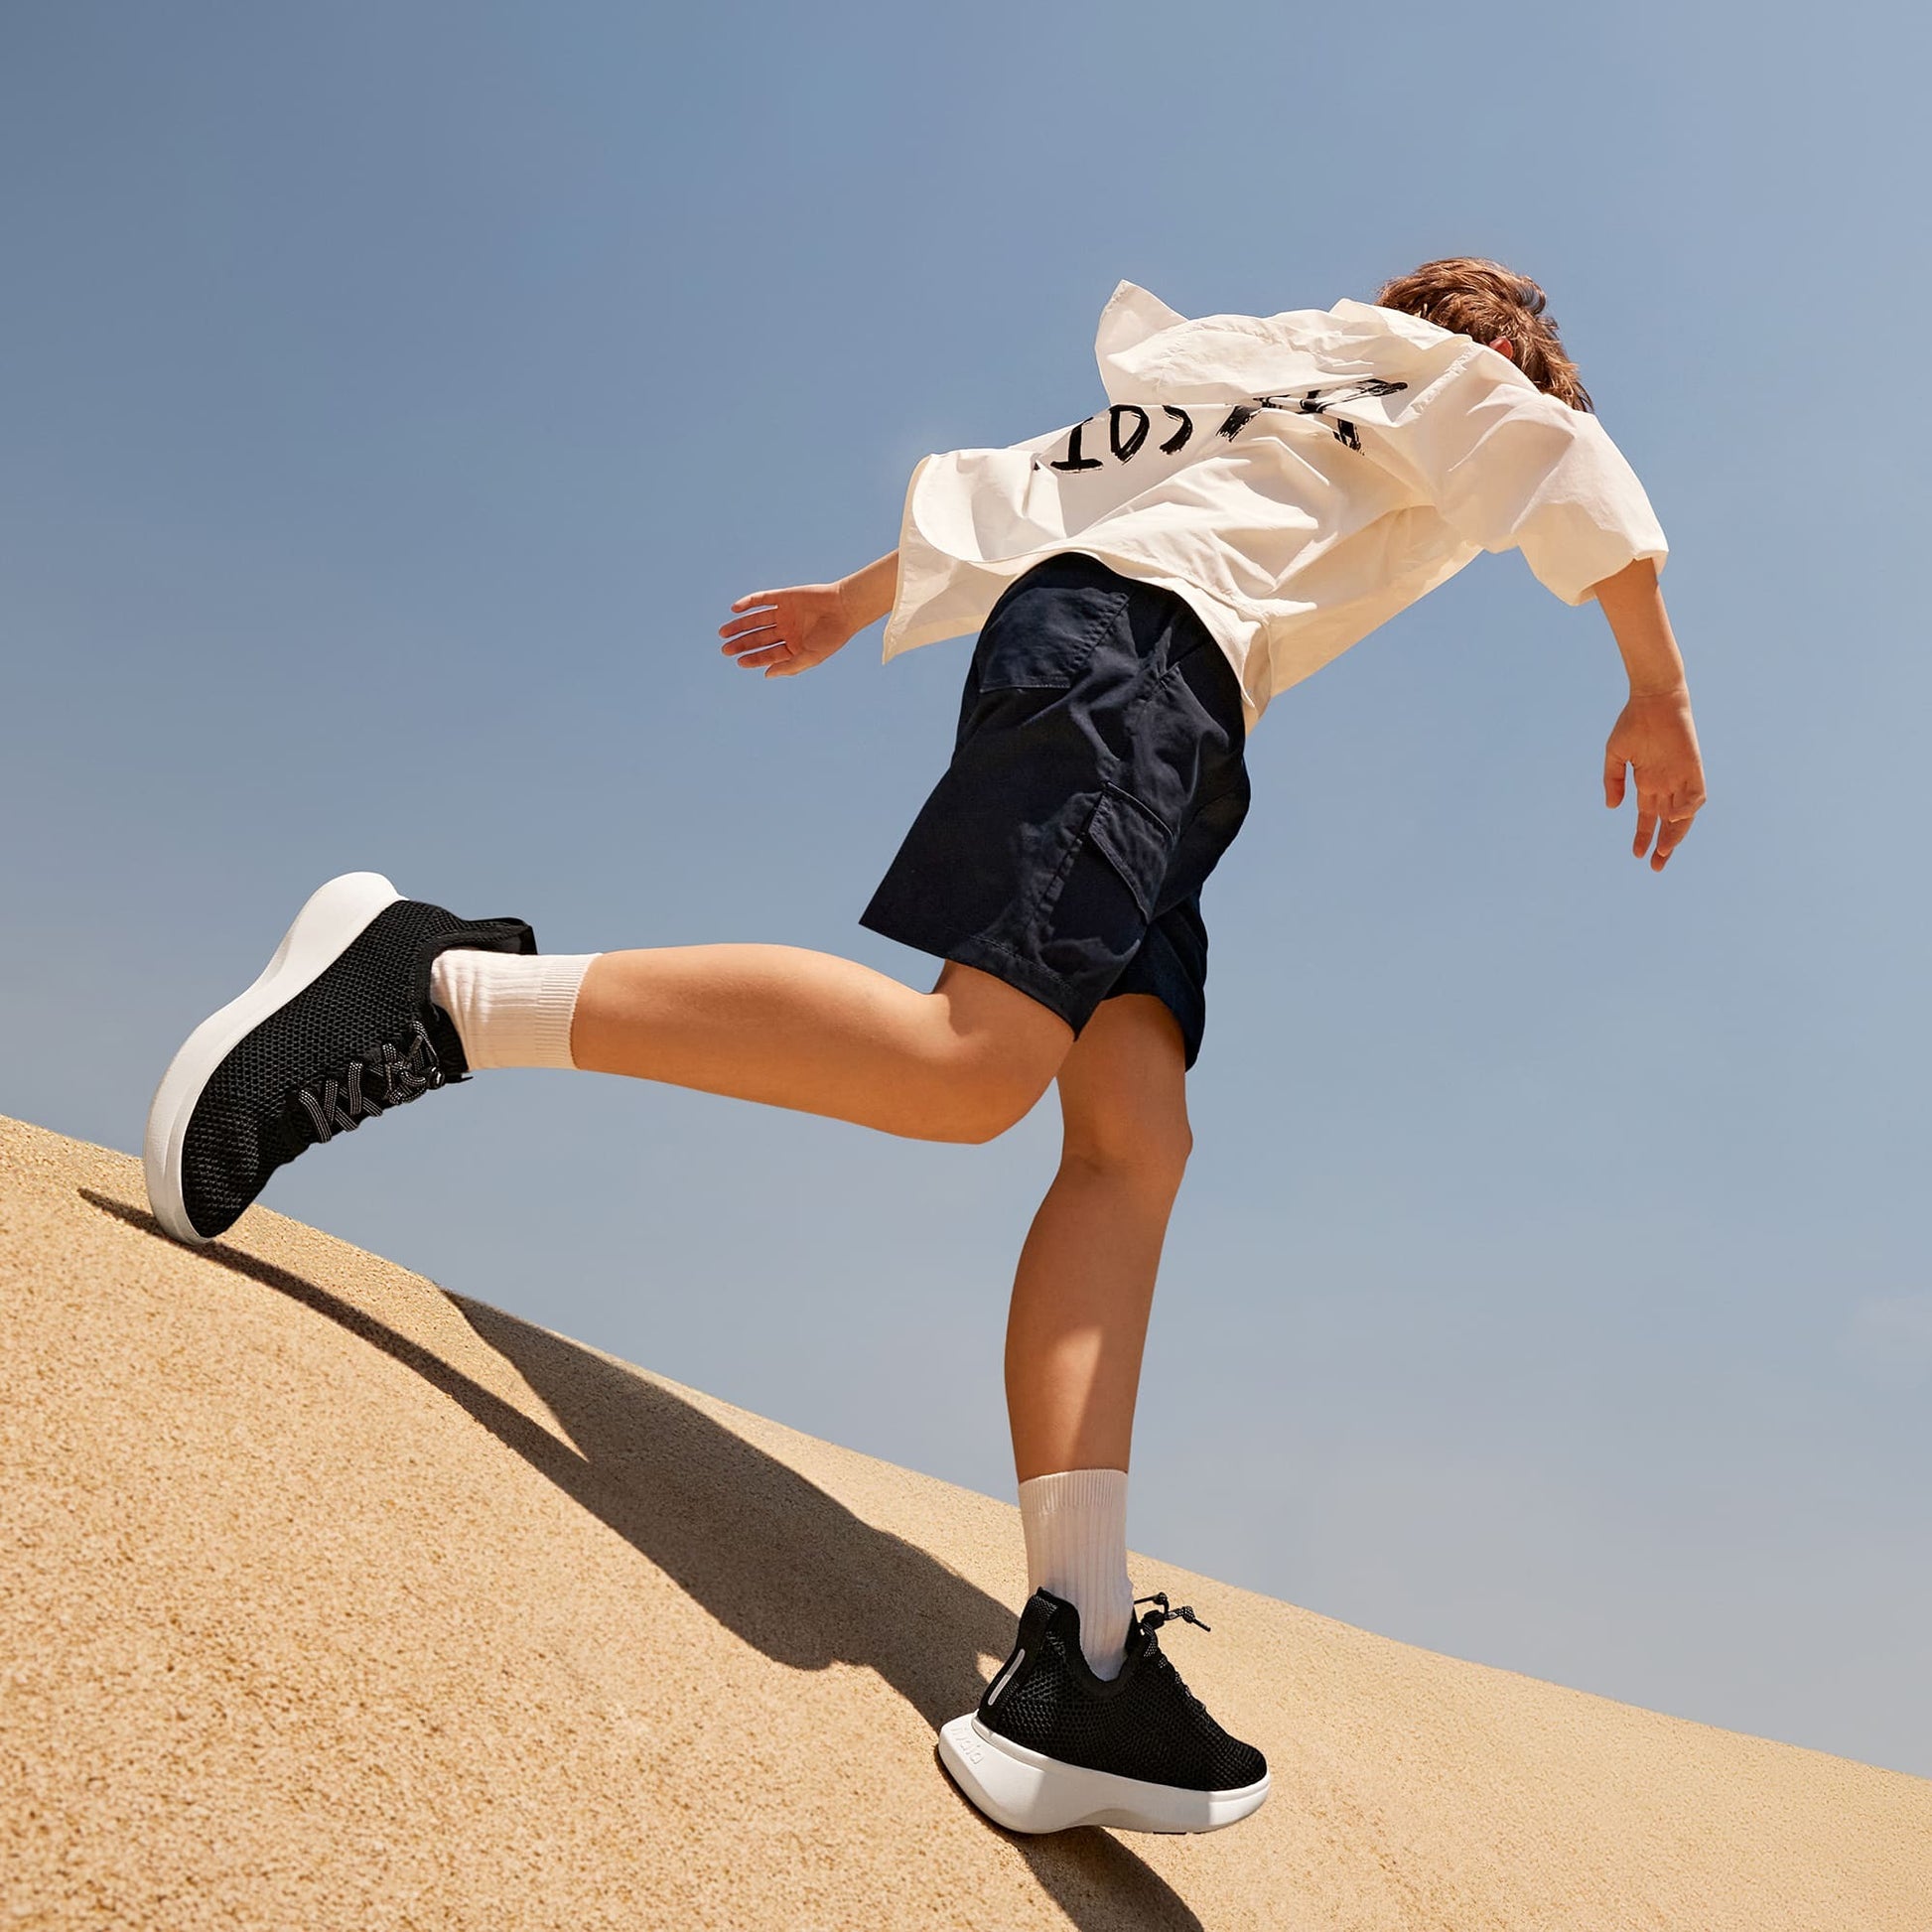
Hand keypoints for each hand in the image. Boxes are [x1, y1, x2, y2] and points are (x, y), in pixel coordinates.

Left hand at [718, 581, 856, 678]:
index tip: (739, 662)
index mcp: (793, 646)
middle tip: (725, 650)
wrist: (843, 608)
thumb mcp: (810, 657)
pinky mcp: (784, 597)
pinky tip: (735, 609)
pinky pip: (762, 599)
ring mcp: (784, 613)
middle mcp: (786, 630)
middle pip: (758, 638)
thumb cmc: (831, 637)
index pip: (768, 654)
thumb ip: (788, 667)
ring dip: (740, 625)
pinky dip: (748, 603)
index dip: (753, 658)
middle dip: (742, 644)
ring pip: (756, 620)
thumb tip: (766, 674)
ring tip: (723, 633)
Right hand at [1603, 689, 1706, 870]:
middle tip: (1657, 866)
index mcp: (1647, 783)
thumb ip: (1613, 781)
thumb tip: (1613, 807)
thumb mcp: (1615, 755)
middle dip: (1664, 845)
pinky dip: (1688, 809)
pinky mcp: (1693, 768)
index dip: (1644, 837)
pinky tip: (1675, 818)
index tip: (1637, 855)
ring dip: (1676, 833)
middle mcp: (1666, 784)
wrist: (1653, 698)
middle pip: (1668, 823)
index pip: (1648, 818)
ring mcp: (1680, 777)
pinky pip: (1696, 794)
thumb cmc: (1632, 722)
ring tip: (1666, 850)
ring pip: (1683, 815)